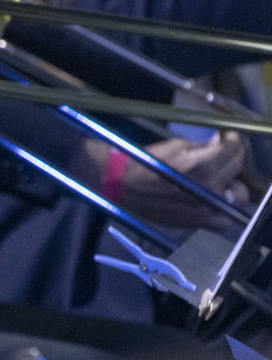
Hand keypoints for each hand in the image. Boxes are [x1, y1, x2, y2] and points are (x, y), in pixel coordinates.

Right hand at [112, 131, 248, 231]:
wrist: (122, 183)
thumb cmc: (146, 160)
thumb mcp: (175, 146)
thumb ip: (202, 147)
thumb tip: (219, 144)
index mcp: (202, 165)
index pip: (232, 150)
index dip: (233, 141)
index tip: (230, 137)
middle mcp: (209, 188)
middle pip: (237, 170)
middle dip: (233, 158)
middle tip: (224, 155)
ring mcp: (206, 208)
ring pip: (238, 196)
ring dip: (231, 184)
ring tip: (220, 178)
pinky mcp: (199, 222)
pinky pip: (223, 220)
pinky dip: (222, 209)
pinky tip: (212, 200)